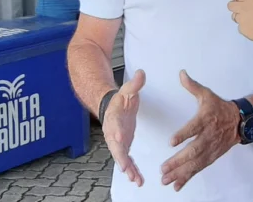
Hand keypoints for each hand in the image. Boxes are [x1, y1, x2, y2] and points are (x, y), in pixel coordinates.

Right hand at [103, 69, 145, 186]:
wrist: (111, 106)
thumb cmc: (119, 99)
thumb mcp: (127, 90)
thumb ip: (135, 84)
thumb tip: (142, 73)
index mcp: (113, 117)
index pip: (114, 124)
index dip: (117, 131)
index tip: (120, 138)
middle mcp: (113, 132)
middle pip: (115, 146)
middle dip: (120, 158)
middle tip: (125, 167)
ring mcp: (117, 141)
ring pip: (121, 157)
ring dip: (127, 169)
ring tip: (135, 179)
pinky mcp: (123, 146)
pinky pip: (127, 160)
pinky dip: (131, 170)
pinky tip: (138, 179)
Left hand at [160, 70, 240, 191]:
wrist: (240, 121)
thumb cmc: (220, 107)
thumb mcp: (207, 95)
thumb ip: (193, 87)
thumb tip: (181, 74)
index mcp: (206, 120)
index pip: (194, 128)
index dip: (183, 134)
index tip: (171, 141)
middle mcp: (208, 136)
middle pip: (193, 150)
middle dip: (178, 161)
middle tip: (163, 168)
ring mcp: (210, 149)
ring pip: (195, 163)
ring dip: (180, 172)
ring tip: (165, 179)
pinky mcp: (211, 157)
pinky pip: (199, 168)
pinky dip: (188, 178)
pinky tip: (177, 185)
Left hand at [227, 0, 252, 49]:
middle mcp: (243, 8)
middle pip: (230, 5)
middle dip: (235, 5)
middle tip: (242, 7)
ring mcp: (242, 20)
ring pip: (234, 16)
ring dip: (240, 16)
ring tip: (251, 18)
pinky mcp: (242, 30)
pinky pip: (239, 26)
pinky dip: (245, 26)